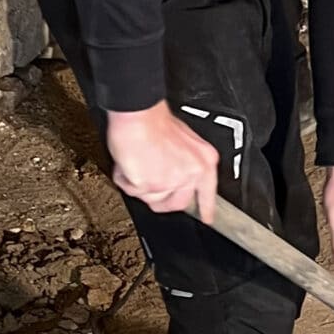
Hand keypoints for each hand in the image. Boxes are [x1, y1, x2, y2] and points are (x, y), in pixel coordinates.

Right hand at [106, 103, 218, 219]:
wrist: (138, 114)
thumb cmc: (154, 121)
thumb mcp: (185, 141)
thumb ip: (185, 163)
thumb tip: (177, 176)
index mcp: (204, 161)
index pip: (207, 194)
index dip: (206, 209)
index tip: (207, 219)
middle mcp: (191, 174)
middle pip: (177, 203)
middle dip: (161, 197)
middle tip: (150, 181)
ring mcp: (171, 182)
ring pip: (151, 199)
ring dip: (140, 184)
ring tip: (138, 161)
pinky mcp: (150, 186)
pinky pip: (132, 191)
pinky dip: (126, 178)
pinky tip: (129, 162)